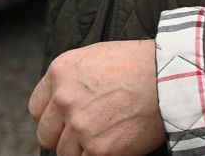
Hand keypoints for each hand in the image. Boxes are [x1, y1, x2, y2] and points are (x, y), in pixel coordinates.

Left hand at [28, 40, 164, 155]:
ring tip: (103, 137)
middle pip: (46, 134)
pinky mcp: (98, 150)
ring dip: (81, 149)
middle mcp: (63, 99)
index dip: (52, 117)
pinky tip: (111, 147)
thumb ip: (71, 80)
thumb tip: (62, 101)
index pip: (36, 108)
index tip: (63, 120)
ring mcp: (79, 126)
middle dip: (63, 136)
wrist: (168, 79)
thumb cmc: (138, 65)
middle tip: (84, 133)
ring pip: (65, 152)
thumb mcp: (93, 58)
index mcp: (59, 72)